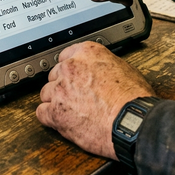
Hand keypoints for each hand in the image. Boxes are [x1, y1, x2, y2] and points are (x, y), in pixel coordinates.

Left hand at [37, 41, 155, 158]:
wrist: (131, 121)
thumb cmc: (133, 98)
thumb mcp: (123, 68)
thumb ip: (103, 65)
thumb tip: (101, 70)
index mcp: (86, 53)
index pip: (65, 56)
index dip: (70, 70)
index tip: (72, 77)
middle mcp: (70, 68)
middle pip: (55, 75)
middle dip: (63, 86)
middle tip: (76, 97)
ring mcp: (60, 90)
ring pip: (46, 93)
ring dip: (55, 101)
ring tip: (70, 111)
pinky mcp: (55, 112)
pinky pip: (41, 113)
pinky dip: (50, 118)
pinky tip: (60, 121)